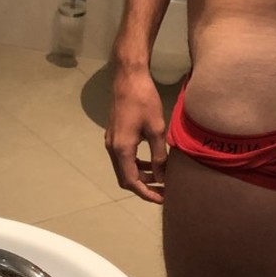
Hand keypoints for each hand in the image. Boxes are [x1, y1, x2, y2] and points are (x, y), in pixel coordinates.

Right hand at [105, 65, 166, 204]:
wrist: (128, 77)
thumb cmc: (144, 101)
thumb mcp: (156, 130)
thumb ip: (159, 156)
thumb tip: (162, 177)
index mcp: (122, 149)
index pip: (132, 182)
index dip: (147, 193)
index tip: (162, 199)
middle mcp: (112, 148)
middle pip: (125, 178)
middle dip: (144, 187)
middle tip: (163, 190)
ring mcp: (111, 141)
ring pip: (124, 167)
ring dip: (141, 175)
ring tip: (160, 178)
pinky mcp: (115, 134)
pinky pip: (124, 157)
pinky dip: (137, 163)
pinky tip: (152, 161)